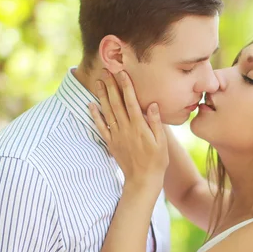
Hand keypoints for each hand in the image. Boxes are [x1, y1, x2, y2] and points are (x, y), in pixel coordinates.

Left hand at [90, 70, 167, 191]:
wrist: (142, 180)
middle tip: (106, 71)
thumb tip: (152, 104)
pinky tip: (91, 105)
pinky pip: (100, 127)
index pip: (131, 102)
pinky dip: (95, 115)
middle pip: (116, 103)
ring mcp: (116, 136)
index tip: (122, 73)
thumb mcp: (162, 142)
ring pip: (107, 112)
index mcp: (139, 127)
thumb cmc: (157, 161)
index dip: (126, 86)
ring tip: (98, 82)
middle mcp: (126, 129)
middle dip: (111, 86)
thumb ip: (155, 122)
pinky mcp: (111, 143)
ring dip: (102, 96)